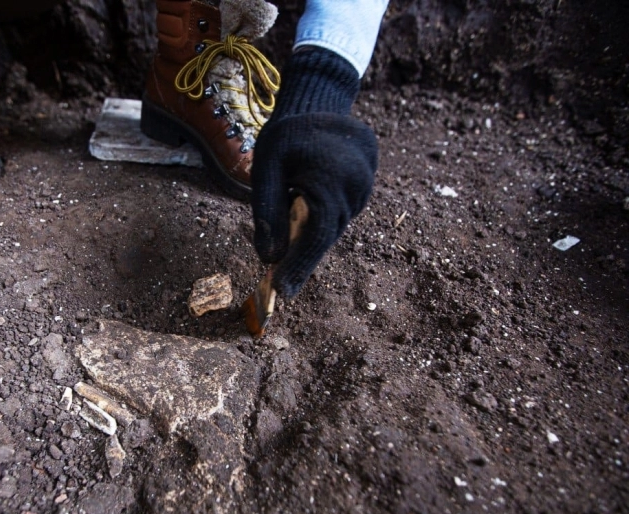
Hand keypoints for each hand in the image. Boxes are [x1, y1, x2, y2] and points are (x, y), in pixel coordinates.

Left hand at [251, 47, 377, 298]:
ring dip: (310, 241)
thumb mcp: (266, 167)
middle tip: (280, 286)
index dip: (299, 266)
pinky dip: (321, 225)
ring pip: (333, 227)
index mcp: (330, 179)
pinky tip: (304, 226)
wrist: (319, 105)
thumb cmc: (286, 135)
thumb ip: (267, 212)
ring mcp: (364, 187)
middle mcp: (354, 186)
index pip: (315, 235)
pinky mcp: (364, 188)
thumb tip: (268, 258)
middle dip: (302, 261)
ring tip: (288, 255)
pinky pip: (340, 215)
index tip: (282, 291)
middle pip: (326, 236)